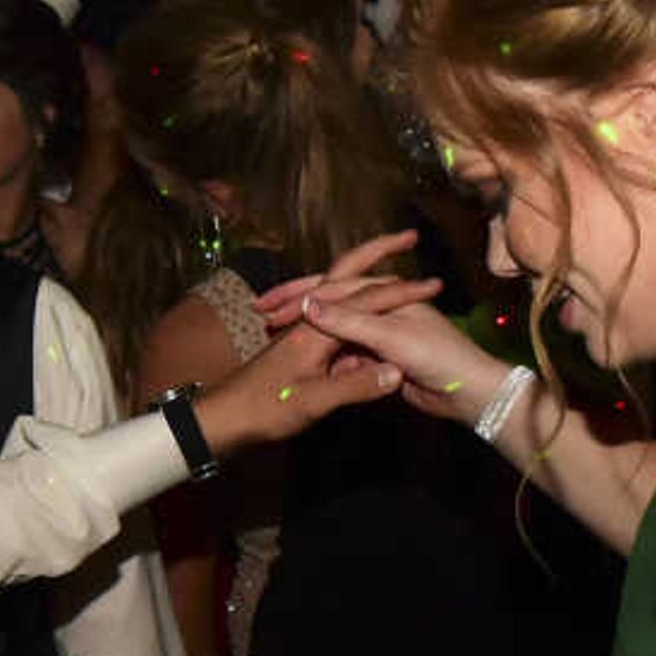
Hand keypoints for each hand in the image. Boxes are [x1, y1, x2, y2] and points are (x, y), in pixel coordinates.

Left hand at [190, 230, 434, 452]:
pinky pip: (334, 320)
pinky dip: (354, 311)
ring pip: (341, 296)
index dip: (403, 293)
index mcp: (317, 330)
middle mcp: (311, 322)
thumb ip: (353, 386)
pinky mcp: (300, 347)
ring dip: (368, 279)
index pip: (368, 301)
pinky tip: (367, 318)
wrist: (222, 419)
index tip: (434, 284)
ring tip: (399, 269)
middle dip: (377, 253)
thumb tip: (395, 371)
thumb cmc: (262, 409)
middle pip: (348, 276)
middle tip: (408, 235)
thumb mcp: (312, 402)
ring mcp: (303, 333)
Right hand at [286, 261, 511, 432]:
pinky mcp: (380, 358)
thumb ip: (349, 321)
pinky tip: (308, 371)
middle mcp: (378, 308)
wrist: (469, 394)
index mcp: (382, 293)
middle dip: (295, 309)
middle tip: (261, 316)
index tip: (266, 312)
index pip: (330, 288)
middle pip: (328, 303)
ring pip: (334, 331)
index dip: (297, 298)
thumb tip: (308, 302)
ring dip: (309, 337)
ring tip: (275, 344)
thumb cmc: (437, 356)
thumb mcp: (390, 337)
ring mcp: (378, 333)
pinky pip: (347, 355)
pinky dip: (329, 361)